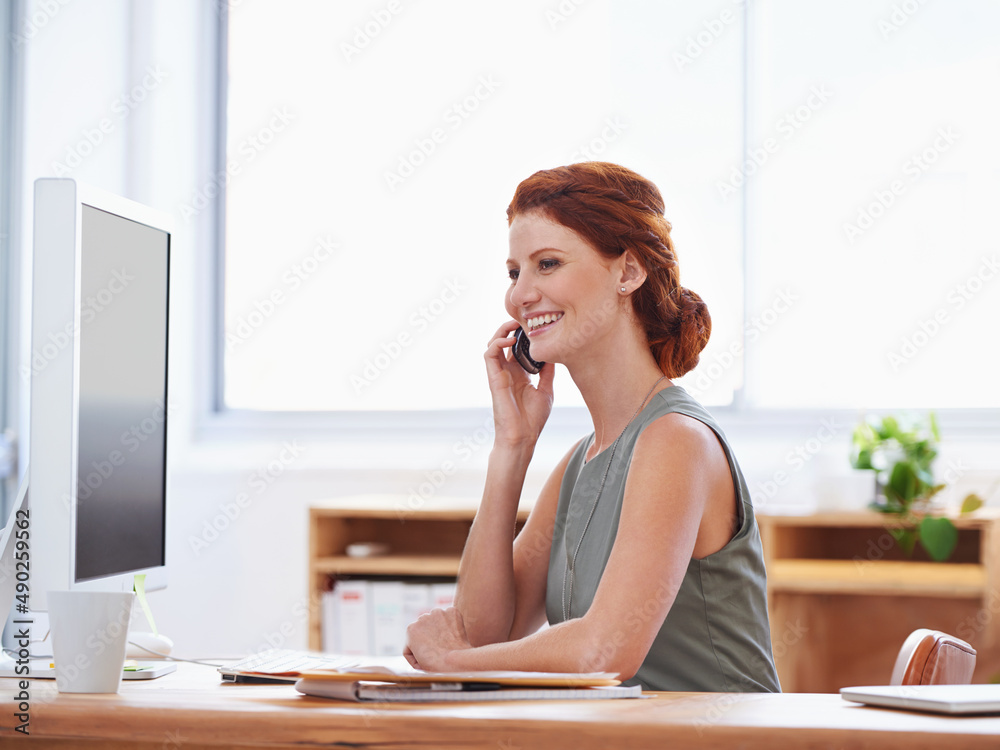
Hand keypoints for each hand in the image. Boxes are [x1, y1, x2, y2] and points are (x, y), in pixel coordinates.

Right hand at [403, 607, 471, 671]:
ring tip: (446, 641)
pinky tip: (454, 634)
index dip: (419, 649)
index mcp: (411, 629)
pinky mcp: (452, 611)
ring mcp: (438, 613)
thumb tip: (420, 644)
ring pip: (437, 620)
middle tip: (438, 647)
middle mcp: (422, 617)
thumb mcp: (418, 661)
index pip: (413, 638)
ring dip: (440, 627)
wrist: (456, 660)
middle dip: (429, 635)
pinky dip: (452, 624)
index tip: (427, 654)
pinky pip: (450, 617)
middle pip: (425, 627)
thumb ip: (415, 649)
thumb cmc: (436, 664)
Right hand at [484, 320, 554, 448]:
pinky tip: (509, 340)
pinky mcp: (493, 379)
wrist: (523, 437)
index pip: (517, 348)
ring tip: (514, 325)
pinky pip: (489, 355)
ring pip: (492, 344)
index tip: (535, 326)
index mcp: (519, 374)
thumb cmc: (532, 419)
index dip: (522, 335)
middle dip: (510, 328)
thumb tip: (554, 355)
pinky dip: (496, 343)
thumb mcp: (546, 390)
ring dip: (501, 331)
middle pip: (503, 342)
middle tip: (523, 320)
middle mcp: (507, 372)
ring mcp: (499, 374)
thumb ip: (547, 372)